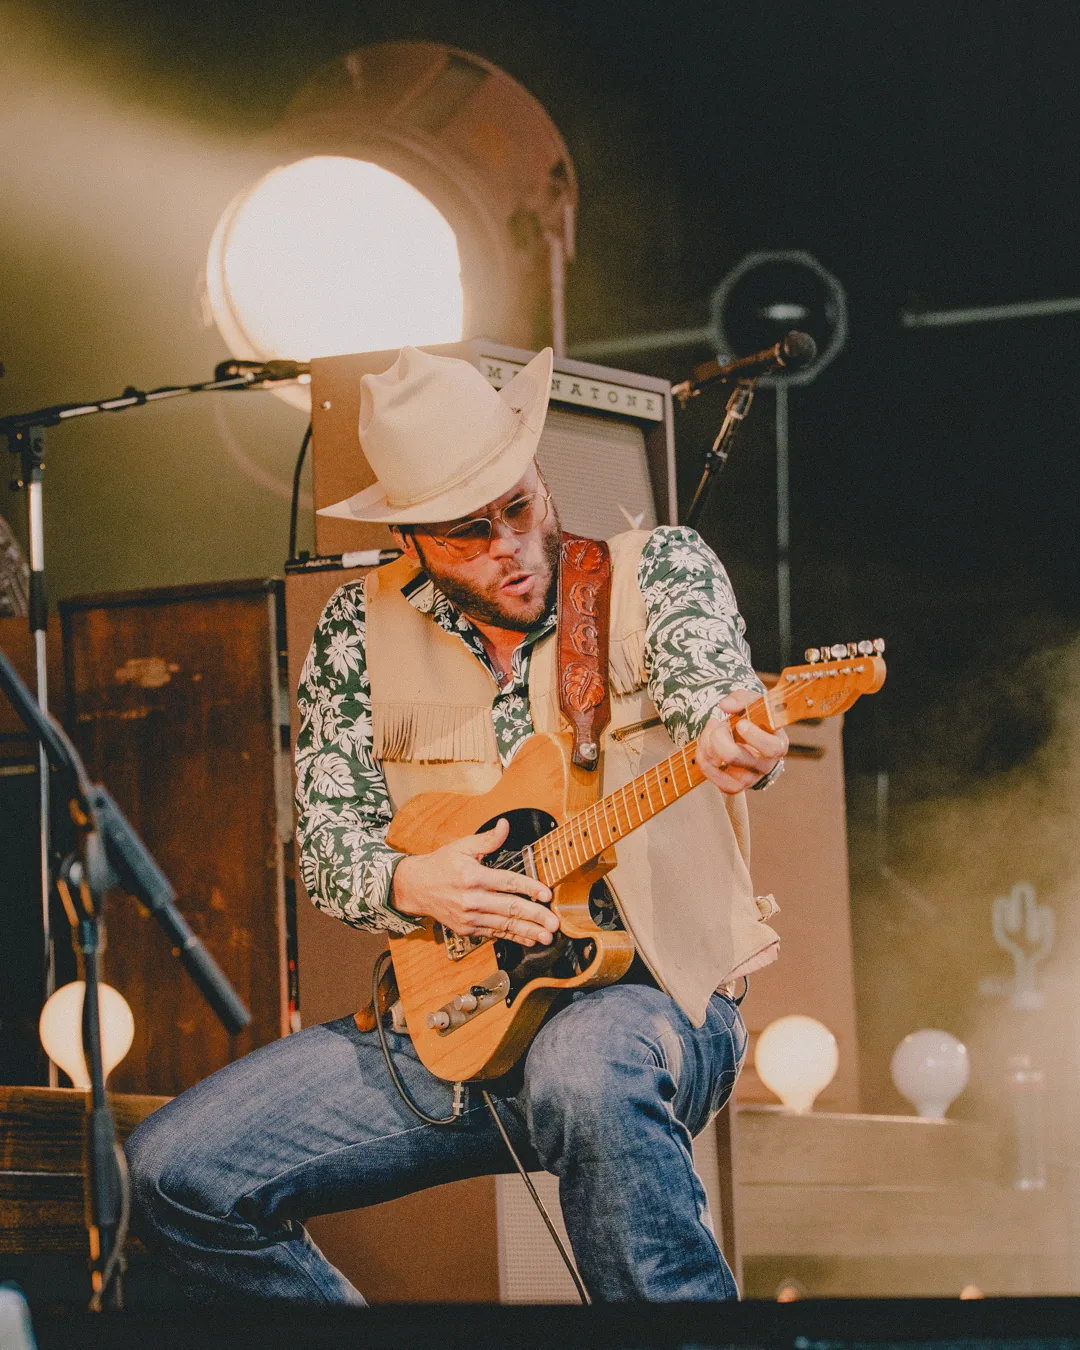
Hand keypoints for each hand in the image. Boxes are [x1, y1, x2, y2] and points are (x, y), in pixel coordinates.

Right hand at [391, 817, 559, 946]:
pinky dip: (513, 937)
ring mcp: (469, 917)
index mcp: (472, 876)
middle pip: (509, 908)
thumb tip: (505, 825)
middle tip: (554, 923)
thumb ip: (487, 839)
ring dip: (528, 931)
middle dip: (535, 917)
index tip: (546, 894)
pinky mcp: (467, 928)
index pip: (507, 882)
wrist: (415, 887)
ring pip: (504, 925)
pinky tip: (529, 938)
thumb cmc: (440, 865)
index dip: (529, 888)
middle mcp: (471, 899)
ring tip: (547, 936)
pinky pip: (494, 933)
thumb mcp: (461, 846)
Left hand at [696, 688, 787, 793]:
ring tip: (710, 732)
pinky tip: (704, 748)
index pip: (771, 747)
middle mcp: (766, 765)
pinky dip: (703, 761)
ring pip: (719, 766)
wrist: (750, 739)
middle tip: (719, 725)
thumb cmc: (756, 720)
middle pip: (733, 756)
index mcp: (778, 744)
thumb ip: (742, 698)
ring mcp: (750, 779)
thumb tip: (725, 705)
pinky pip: (714, 779)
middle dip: (717, 736)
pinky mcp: (735, 786)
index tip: (741, 723)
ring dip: (706, 745)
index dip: (753, 736)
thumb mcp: (754, 703)